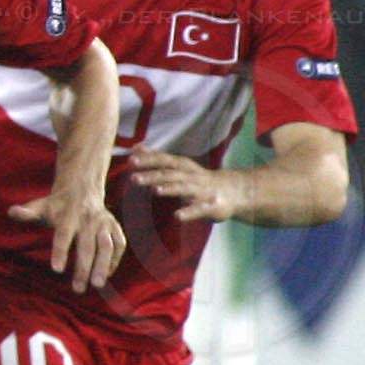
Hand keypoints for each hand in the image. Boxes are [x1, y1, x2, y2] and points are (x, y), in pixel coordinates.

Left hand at [7, 187, 127, 291]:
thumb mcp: (40, 206)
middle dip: (83, 268)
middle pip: (87, 245)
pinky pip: (119, 245)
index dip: (60, 252)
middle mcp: (88, 219)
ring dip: (103, 266)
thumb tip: (11, 212)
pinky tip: (106, 275)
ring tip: (97, 285)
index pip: (63, 235)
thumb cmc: (56, 205)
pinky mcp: (115, 226)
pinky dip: (115, 260)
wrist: (81, 189)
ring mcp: (104, 222)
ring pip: (107, 246)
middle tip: (78, 289)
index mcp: (68, 215)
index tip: (56, 270)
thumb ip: (27, 213)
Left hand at [126, 149, 243, 225]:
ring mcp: (201, 191)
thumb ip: (157, 158)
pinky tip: (177, 216)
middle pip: (171, 174)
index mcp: (183, 166)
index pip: (164, 160)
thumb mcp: (179, 166)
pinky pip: (199, 209)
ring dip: (170, 189)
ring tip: (155, 190)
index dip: (148, 160)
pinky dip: (189, 212)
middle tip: (134, 178)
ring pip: (184, 189)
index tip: (131, 160)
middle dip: (153, 175)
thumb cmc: (198, 179)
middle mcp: (191, 176)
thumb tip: (136, 148)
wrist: (233, 191)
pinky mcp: (211, 206)